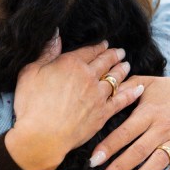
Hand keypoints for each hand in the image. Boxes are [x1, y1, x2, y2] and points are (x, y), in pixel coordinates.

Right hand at [6, 38, 139, 169]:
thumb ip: (46, 52)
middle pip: (105, 62)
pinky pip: (121, 100)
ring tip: (127, 65)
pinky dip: (131, 93)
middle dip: (114, 55)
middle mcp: (88, 76)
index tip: (105, 44)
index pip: (90, 50)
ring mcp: (98, 96)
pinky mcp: (103, 114)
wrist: (41, 136)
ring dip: (122, 70)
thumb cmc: (31, 104)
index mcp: (71, 63)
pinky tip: (138, 88)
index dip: (99, 46)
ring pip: (115, 79)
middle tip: (120, 52)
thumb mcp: (30, 72)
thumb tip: (56, 34)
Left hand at [89, 72, 169, 169]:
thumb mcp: (146, 83)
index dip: (109, 147)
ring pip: (159, 160)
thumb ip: (125, 89)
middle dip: (120, 168)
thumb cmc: (167, 90)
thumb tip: (104, 93)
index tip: (94, 161)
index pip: (125, 132)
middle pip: (139, 150)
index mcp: (148, 112)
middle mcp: (163, 127)